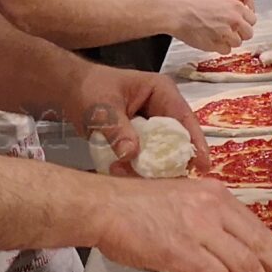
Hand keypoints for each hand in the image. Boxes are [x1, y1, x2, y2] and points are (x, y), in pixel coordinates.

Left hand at [76, 65, 208, 172]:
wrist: (69, 91)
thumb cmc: (89, 89)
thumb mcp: (103, 108)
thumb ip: (117, 130)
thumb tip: (131, 154)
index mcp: (162, 92)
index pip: (185, 118)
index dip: (196, 142)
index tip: (202, 165)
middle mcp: (162, 109)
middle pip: (177, 139)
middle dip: (170, 160)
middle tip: (168, 182)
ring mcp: (152, 125)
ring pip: (161, 151)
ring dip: (150, 166)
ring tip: (134, 176)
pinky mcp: (140, 139)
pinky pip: (146, 156)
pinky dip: (137, 167)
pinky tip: (124, 173)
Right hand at [90, 180, 271, 271]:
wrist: (101, 206)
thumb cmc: (133, 210)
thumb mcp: (181, 206)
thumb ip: (207, 230)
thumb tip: (223, 267)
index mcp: (217, 196)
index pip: (260, 231)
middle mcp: (214, 208)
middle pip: (263, 248)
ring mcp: (199, 228)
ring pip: (246, 268)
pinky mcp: (182, 249)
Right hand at [161, 0, 255, 51]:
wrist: (177, 12)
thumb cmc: (191, 3)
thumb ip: (230, 5)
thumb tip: (238, 11)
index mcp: (235, 6)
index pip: (252, 19)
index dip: (245, 22)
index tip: (240, 24)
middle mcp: (234, 20)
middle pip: (248, 33)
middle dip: (241, 33)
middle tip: (232, 32)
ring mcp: (226, 33)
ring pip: (238, 43)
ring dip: (230, 41)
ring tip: (219, 36)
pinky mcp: (217, 44)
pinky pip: (226, 51)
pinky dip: (221, 48)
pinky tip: (213, 41)